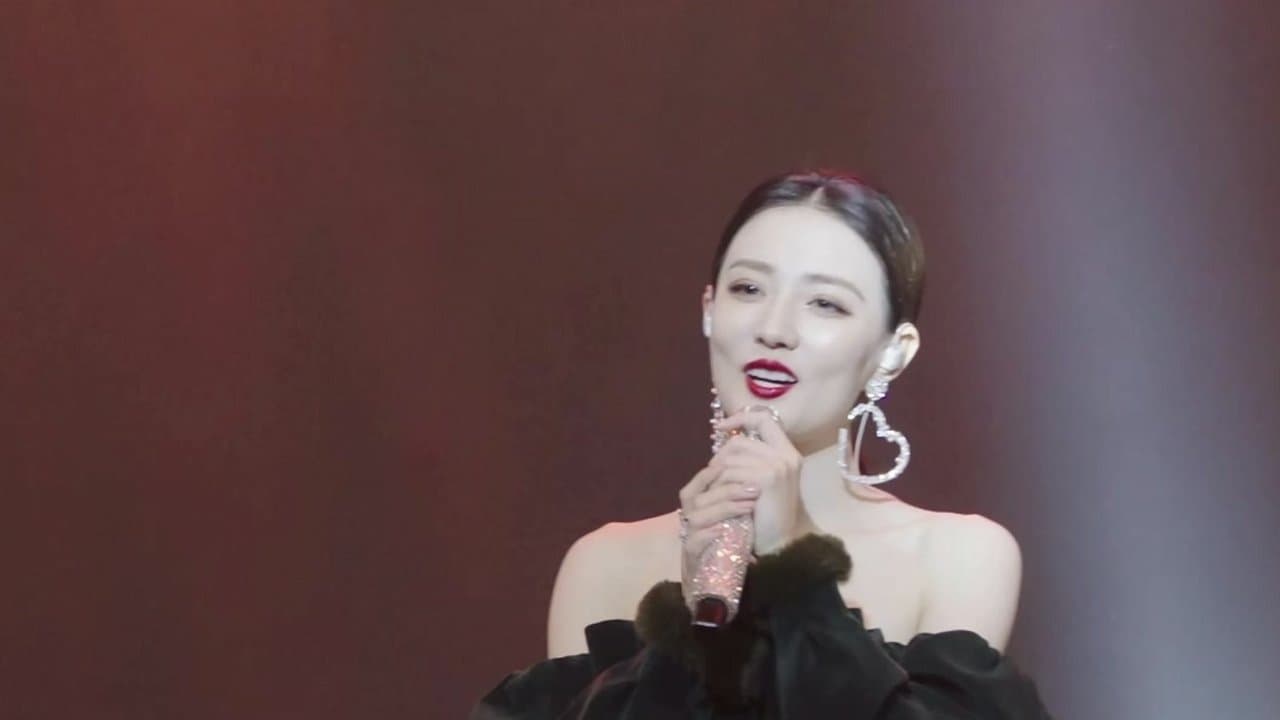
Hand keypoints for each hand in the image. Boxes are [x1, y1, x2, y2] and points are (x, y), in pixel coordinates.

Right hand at [677, 461, 759, 586]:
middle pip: (697, 498)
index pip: (696, 485)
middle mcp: (688, 521)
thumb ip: (734, 500)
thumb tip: (752, 475)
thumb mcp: (733, 520)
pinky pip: (694, 542)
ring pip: (696, 517)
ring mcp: (688, 539)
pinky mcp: (691, 559)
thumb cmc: (729, 547)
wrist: (717, 586)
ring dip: (724, 508)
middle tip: (754, 487)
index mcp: (695, 509)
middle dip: (727, 490)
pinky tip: (725, 528)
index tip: (733, 465)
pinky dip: (709, 534)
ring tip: (749, 505)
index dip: (710, 474)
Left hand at [710, 409, 802, 555]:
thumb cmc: (767, 515)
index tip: (721, 427)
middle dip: (721, 457)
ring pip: (732, 459)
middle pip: (740, 441)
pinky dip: (720, 486)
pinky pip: (731, 473)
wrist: (779, 543)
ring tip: (716, 491)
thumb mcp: (761, 481)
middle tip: (713, 475)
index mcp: (787, 452)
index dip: (741, 417)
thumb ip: (752, 459)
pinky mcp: (768, 478)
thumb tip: (726, 440)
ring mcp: (779, 466)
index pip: (764, 418)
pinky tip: (722, 499)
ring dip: (717, 476)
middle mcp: (786, 455)